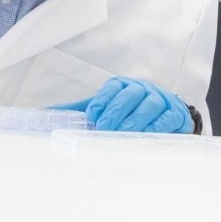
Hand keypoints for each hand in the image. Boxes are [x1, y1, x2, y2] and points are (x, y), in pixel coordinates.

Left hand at [52, 77, 193, 132]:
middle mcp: (144, 89)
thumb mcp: (104, 112)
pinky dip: (157, 125)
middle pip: (132, 93)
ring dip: (136, 119)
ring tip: (123, 134)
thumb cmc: (129, 118)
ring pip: (150, 104)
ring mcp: (162, 99)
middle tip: (105, 128)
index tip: (92, 116)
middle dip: (117, 110)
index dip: (103, 100)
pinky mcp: (176, 113)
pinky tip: (147, 135)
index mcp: (124, 86)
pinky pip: (168, 116)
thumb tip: (44, 115)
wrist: (165, 122)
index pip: (114, 87)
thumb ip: (78, 113)